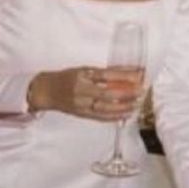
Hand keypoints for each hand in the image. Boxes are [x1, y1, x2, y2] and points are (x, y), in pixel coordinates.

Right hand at [27, 66, 142, 120]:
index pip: (107, 75)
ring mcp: (81, 104)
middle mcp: (82, 90)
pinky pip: (100, 117)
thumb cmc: (66, 77)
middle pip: (108, 93)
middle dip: (127, 93)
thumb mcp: (84, 70)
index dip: (124, 75)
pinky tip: (125, 114)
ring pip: (105, 108)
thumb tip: (127, 71)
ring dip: (123, 107)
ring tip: (136, 104)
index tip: (139, 74)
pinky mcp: (82, 114)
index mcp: (82, 75)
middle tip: (141, 91)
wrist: (46, 91)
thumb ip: (104, 73)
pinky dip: (114, 117)